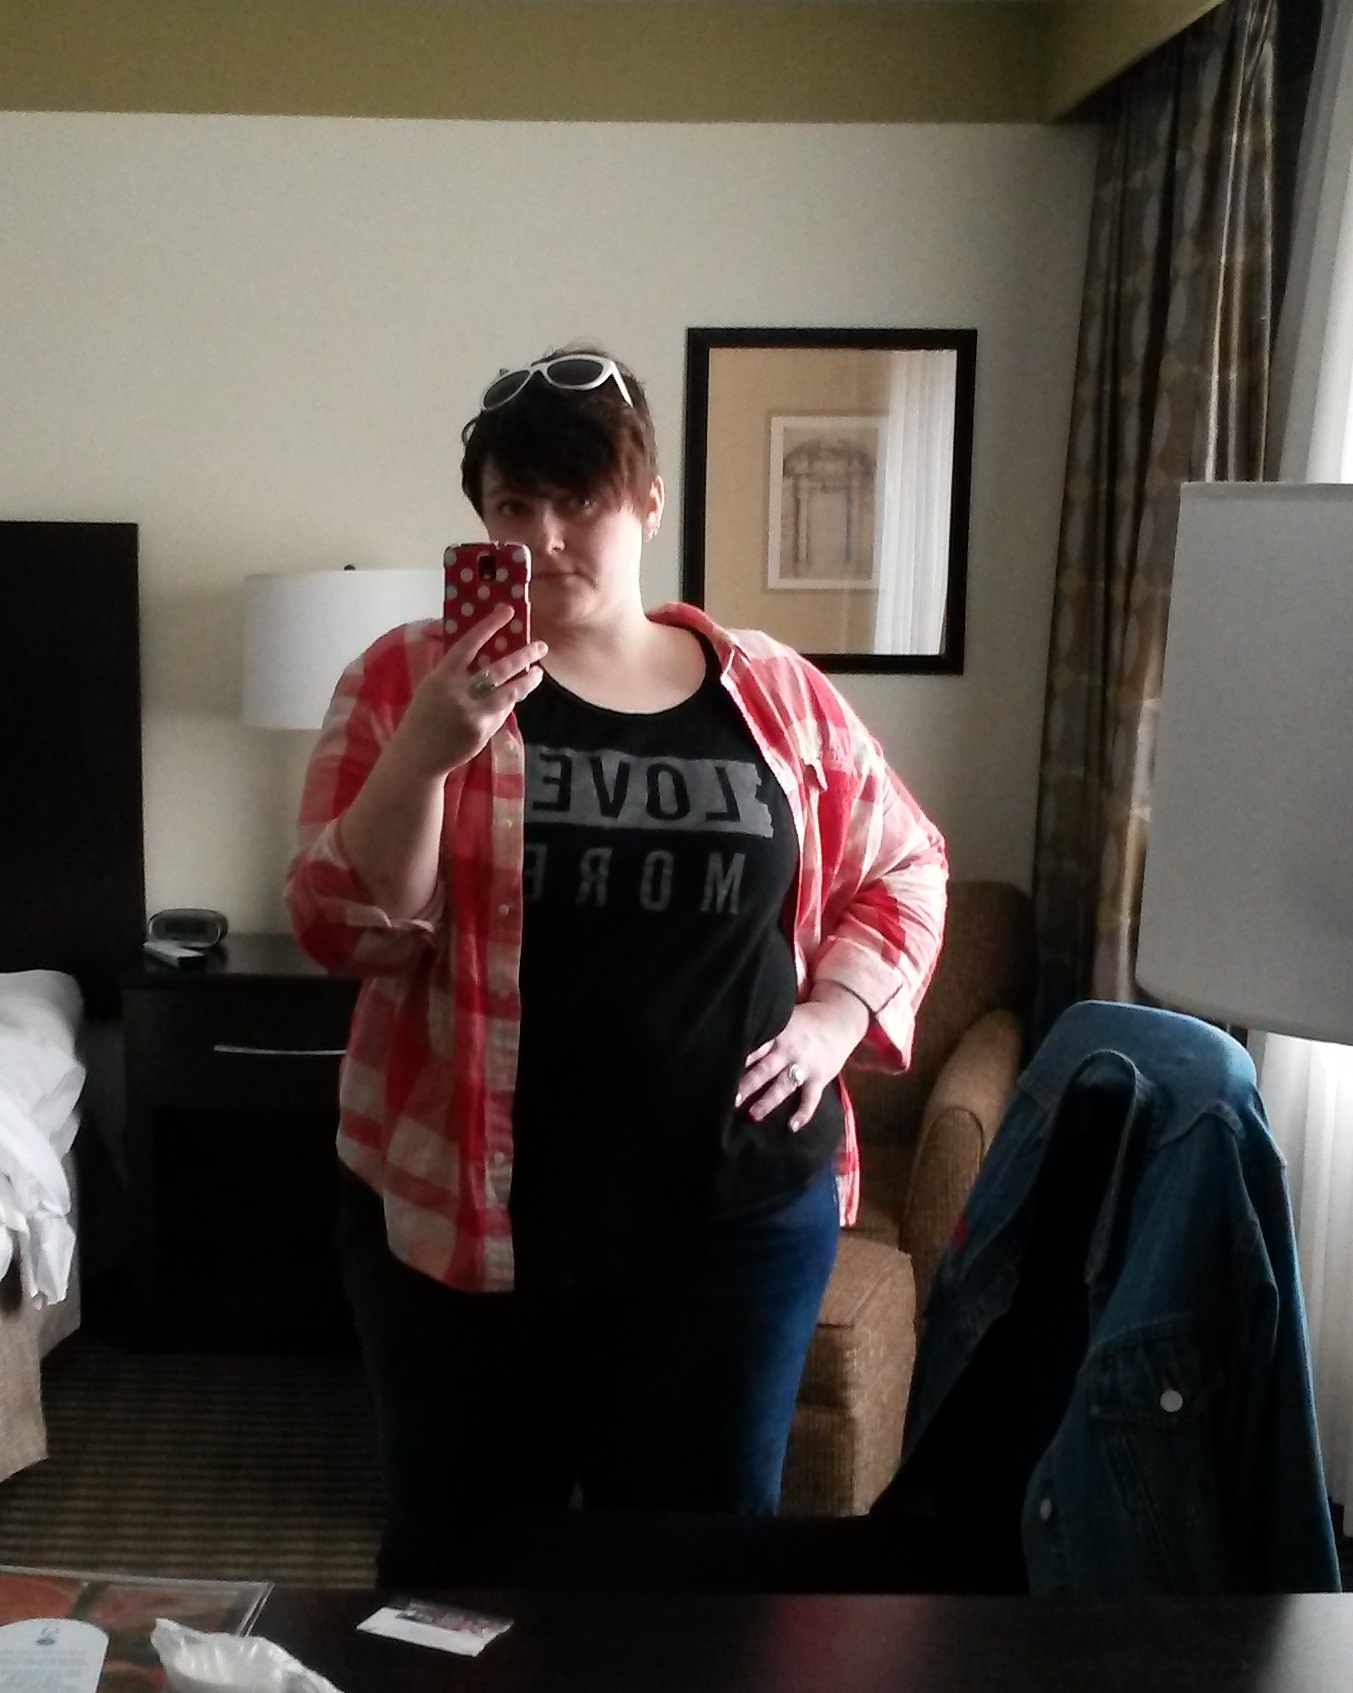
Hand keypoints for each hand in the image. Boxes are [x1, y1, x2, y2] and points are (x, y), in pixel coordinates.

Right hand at [392, 605, 546, 778]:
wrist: (416, 756)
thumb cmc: (424, 719)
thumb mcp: (431, 689)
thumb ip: (453, 674)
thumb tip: (483, 656)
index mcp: (441, 677)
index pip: (467, 644)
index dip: (488, 626)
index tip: (507, 612)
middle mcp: (457, 693)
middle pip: (498, 668)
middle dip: (523, 654)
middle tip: (541, 645)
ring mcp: (472, 713)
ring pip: (510, 692)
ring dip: (527, 681)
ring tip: (538, 673)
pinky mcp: (482, 731)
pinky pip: (502, 712)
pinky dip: (508, 703)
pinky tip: (513, 698)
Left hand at [735, 986, 870, 1131]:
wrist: (838, 1021)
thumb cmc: (803, 1022)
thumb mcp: (783, 1019)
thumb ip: (764, 1031)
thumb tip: (730, 1038)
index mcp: (778, 1034)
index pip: (755, 1047)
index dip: (740, 1059)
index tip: (723, 1070)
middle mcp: (790, 1050)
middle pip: (765, 1069)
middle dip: (748, 1084)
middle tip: (731, 1098)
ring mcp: (805, 1065)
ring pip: (784, 1086)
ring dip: (768, 1101)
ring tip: (752, 1115)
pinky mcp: (820, 1078)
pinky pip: (811, 1099)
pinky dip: (803, 1113)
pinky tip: (792, 1127)